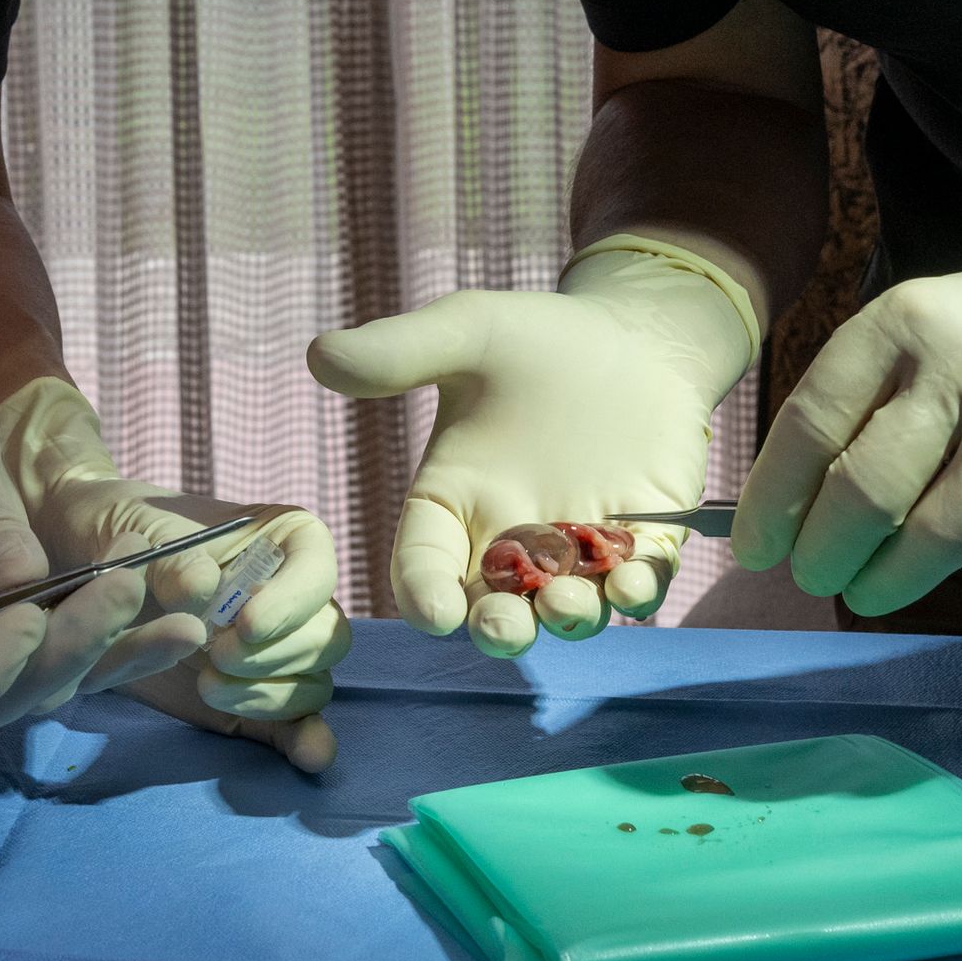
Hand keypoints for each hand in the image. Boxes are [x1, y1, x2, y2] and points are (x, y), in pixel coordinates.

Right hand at [0, 349, 151, 730]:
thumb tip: (25, 583)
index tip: (27, 616)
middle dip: (65, 652)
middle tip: (123, 588)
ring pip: (48, 689)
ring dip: (111, 656)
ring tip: (181, 623)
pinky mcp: (34, 644)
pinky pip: (81, 663)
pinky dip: (132, 651)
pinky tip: (183, 630)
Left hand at [0, 380, 348, 770]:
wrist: (93, 565)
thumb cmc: (127, 530)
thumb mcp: (142, 529)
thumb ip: (173, 558)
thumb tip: (202, 587)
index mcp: (284, 540)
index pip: (318, 571)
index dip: (291, 603)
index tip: (243, 625)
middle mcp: (294, 596)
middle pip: (324, 636)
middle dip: (273, 656)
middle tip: (214, 657)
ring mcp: (278, 649)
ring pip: (314, 682)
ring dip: (268, 695)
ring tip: (208, 684)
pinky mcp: (256, 695)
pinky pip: (296, 721)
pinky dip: (303, 739)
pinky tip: (307, 757)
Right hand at [309, 236, 759, 658]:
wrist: (636, 334)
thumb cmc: (541, 337)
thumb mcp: (469, 333)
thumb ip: (400, 353)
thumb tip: (317, 355)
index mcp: (455, 501)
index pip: (425, 562)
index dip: (424, 593)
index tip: (434, 613)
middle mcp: (513, 538)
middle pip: (493, 606)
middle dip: (497, 626)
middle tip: (503, 627)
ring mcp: (580, 550)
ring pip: (566, 607)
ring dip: (565, 617)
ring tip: (567, 606)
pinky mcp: (644, 542)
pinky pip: (638, 583)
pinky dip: (637, 593)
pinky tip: (636, 586)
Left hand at [735, 150, 961, 617]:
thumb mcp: (932, 330)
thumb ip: (867, 401)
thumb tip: (790, 507)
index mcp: (903, 323)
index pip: (812, 423)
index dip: (774, 498)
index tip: (756, 548)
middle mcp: (959, 370)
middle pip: (863, 494)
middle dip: (825, 555)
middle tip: (816, 577)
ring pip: (930, 541)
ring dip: (889, 583)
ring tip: (875, 589)